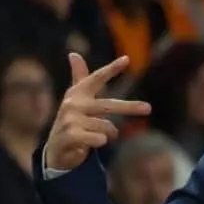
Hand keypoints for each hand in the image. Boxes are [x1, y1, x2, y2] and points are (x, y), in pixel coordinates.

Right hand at [45, 53, 150, 170]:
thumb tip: (73, 54)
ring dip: (108, 134)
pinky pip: (101, 139)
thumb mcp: (76, 99)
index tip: (127, 59)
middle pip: (109, 105)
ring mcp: (71, 120)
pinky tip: (86, 145)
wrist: (54, 150)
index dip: (112, 68)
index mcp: (77, 93)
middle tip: (149, 108)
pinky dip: (100, 143)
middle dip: (130, 107)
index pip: (97, 78)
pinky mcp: (71, 136)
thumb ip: (79, 77)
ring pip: (108, 127)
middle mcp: (73, 104)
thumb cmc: (71, 120)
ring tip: (94, 136)